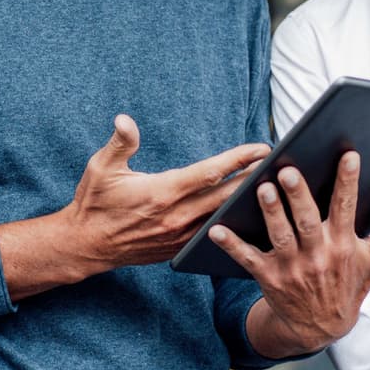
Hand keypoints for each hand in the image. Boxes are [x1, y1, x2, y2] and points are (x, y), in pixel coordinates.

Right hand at [60, 114, 267, 269]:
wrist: (86, 245)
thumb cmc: (94, 202)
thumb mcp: (100, 168)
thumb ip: (119, 143)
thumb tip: (125, 120)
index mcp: (162, 192)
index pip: (209, 173)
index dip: (238, 160)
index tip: (262, 148)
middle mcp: (176, 216)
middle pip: (226, 196)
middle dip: (256, 180)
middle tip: (283, 164)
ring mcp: (179, 236)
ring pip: (224, 217)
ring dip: (249, 203)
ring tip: (275, 188)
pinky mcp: (179, 249)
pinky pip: (214, 236)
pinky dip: (234, 224)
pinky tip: (251, 217)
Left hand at [211, 152, 369, 354]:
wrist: (321, 328)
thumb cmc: (350, 283)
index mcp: (344, 244)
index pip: (347, 208)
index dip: (349, 182)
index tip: (349, 154)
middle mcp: (318, 255)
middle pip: (307, 221)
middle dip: (297, 195)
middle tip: (287, 170)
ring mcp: (292, 268)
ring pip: (279, 236)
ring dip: (269, 213)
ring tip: (261, 188)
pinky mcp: (269, 278)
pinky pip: (247, 259)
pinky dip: (231, 245)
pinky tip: (215, 229)